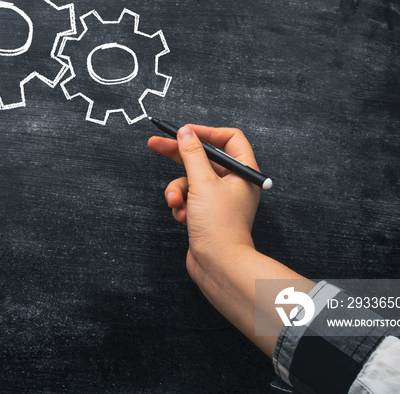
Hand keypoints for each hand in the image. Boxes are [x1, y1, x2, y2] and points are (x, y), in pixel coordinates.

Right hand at [148, 125, 260, 276]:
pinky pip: (186, 199)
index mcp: (243, 173)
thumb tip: (185, 133)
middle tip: (156, 144)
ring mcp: (218, 200)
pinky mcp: (205, 214)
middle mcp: (233, 185)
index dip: (206, 133)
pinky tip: (183, 217)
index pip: (229, 139)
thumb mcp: (202, 183)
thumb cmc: (220, 227)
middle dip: (179, 156)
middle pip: (204, 158)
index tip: (184, 132)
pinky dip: (181, 206)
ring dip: (178, 190)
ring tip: (176, 202)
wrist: (218, 265)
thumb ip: (192, 154)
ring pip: (190, 181)